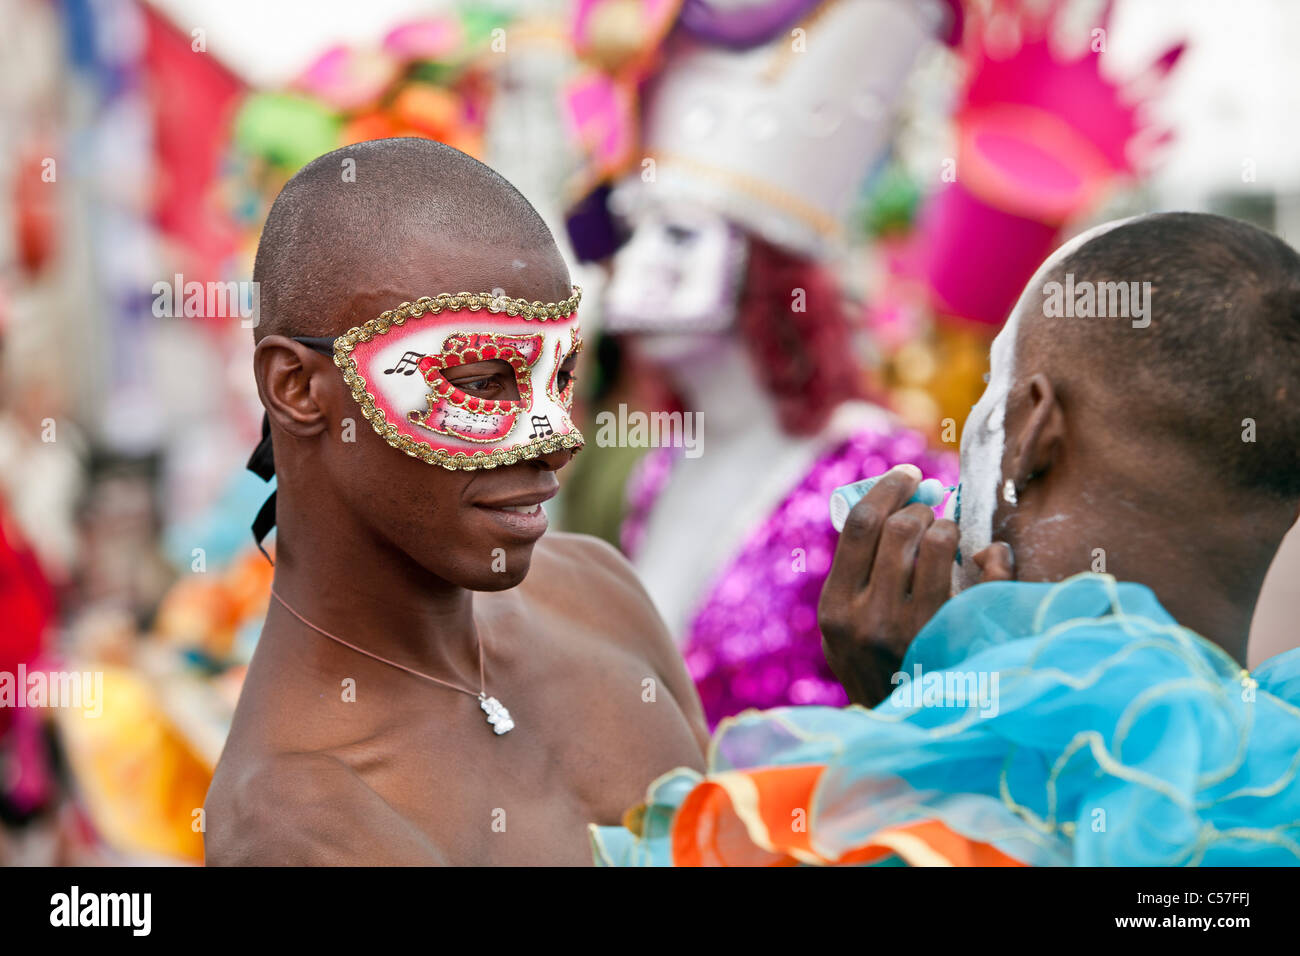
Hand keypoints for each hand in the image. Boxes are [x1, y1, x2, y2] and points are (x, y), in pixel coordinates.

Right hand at [818, 465, 1013, 707]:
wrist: (911, 735)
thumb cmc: (880, 673)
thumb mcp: (844, 634)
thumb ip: (855, 579)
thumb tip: (893, 507)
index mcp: (835, 610)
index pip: (858, 524)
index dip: (887, 488)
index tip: (908, 475)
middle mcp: (870, 619)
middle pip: (900, 526)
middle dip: (922, 507)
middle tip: (932, 510)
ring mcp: (917, 631)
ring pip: (939, 540)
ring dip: (950, 529)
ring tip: (951, 540)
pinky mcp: (960, 640)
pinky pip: (983, 572)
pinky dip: (992, 555)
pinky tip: (987, 559)